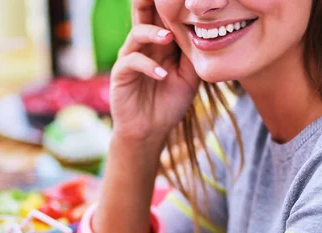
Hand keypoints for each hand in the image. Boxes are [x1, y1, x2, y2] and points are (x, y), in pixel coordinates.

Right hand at [110, 0, 198, 143]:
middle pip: (144, 12)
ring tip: (168, 38)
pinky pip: (132, 62)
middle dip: (149, 2)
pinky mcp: (121, 74)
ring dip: (152, 33)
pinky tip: (162, 74)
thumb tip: (201, 32)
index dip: (170, 5)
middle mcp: (143, 44)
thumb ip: (192, 54)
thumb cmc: (170, 103)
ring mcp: (130, 57)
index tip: (186, 0)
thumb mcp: (189, 77)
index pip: (163, 14)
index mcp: (160, 41)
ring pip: (137, 33)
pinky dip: (148, 66)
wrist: (151, 131)